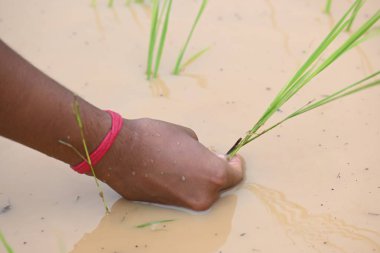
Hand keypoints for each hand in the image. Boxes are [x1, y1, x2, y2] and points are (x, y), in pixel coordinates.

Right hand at [94, 118, 243, 210]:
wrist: (120, 151)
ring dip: (199, 179)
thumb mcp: (188, 136)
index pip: (236, 175)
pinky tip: (171, 172)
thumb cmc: (155, 137)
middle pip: (219, 186)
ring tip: (185, 163)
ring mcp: (185, 204)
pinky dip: (182, 186)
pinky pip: (183, 195)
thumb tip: (208, 159)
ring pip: (201, 192)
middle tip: (206, 157)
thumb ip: (204, 152)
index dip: (236, 164)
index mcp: (214, 175)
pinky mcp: (167, 207)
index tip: (233, 158)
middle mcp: (203, 196)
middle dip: (215, 172)